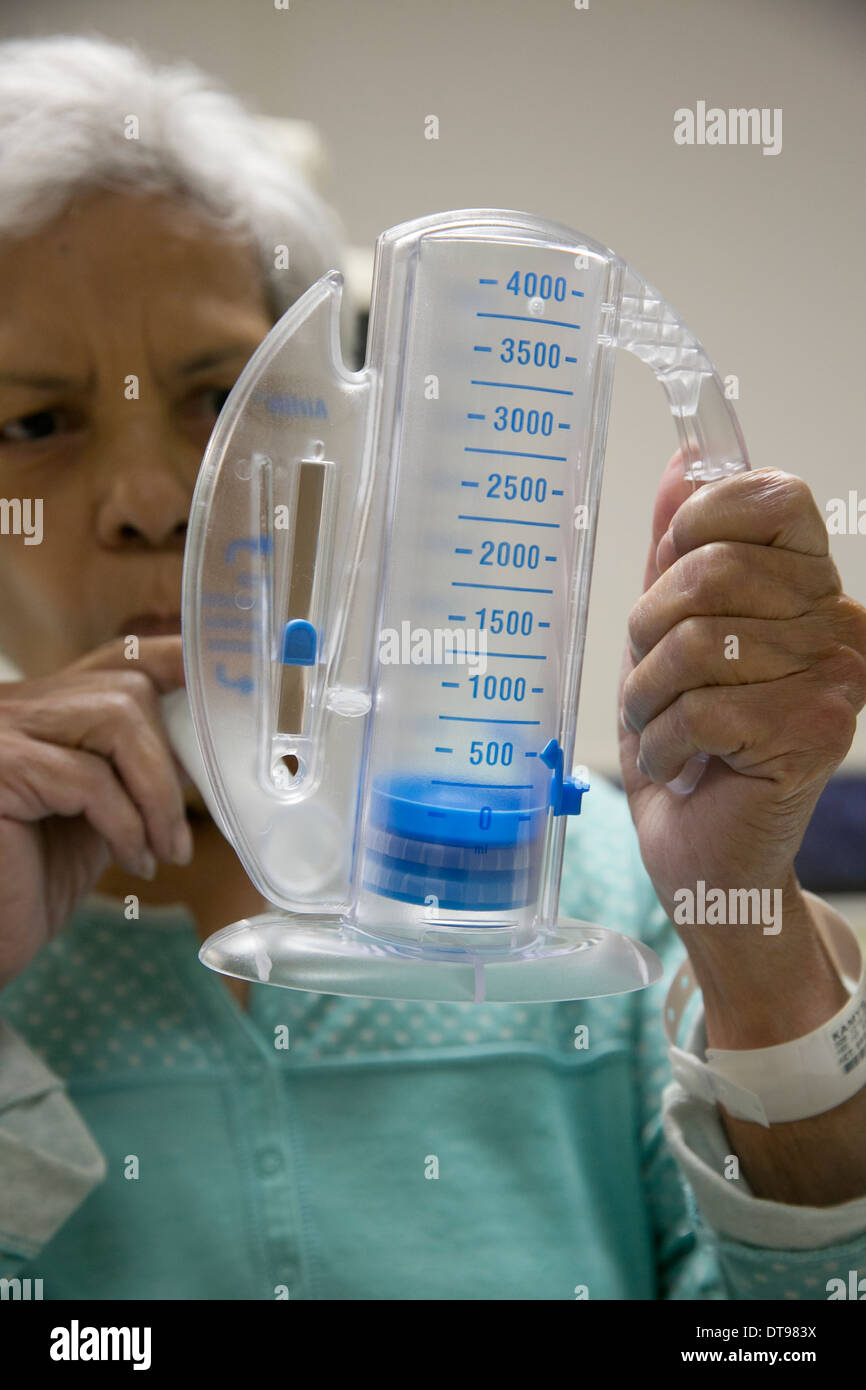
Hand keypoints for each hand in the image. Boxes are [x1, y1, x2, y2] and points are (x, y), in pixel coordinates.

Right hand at [0, 636, 191, 989]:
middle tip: (181, 828)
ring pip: (115, 718)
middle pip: (125, 686)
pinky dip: (127, 824)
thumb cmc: (29, 883)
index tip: (225, 686)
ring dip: (157, 792)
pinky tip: (133, 862)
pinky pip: (90, 778)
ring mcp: (1, 732)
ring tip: (166, 850)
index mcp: (39, 710)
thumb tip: (204, 749)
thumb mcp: (97, 816)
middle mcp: (12, 707)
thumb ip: (134, 773)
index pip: (117, 659)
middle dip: (171, 756)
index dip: (177, 663)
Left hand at [618, 455, 865, 952]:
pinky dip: (666, 743)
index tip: (671, 577)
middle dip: (649, 630)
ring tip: (662, 729)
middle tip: (655, 683)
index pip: (771, 495)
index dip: (698, 525)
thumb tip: (686, 458)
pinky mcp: (817, 735)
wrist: (705, 856)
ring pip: (700, 641)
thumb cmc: (687, 743)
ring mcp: (836, 679)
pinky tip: (681, 767)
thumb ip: (677, 548)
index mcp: (808, 586)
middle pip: (715, 568)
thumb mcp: (666, 635)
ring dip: (649, 697)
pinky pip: (704, 707)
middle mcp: (837, 624)